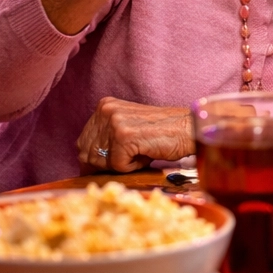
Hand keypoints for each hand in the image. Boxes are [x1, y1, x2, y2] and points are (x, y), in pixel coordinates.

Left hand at [76, 97, 192, 171]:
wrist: (190, 129)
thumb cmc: (163, 133)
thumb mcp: (128, 126)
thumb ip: (105, 137)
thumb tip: (83, 163)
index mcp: (104, 106)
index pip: (83, 143)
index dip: (99, 157)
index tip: (121, 154)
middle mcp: (106, 111)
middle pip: (87, 154)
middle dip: (109, 162)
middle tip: (134, 153)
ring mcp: (114, 123)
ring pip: (101, 162)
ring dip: (123, 164)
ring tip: (142, 151)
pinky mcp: (124, 137)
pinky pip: (118, 166)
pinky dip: (134, 167)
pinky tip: (148, 153)